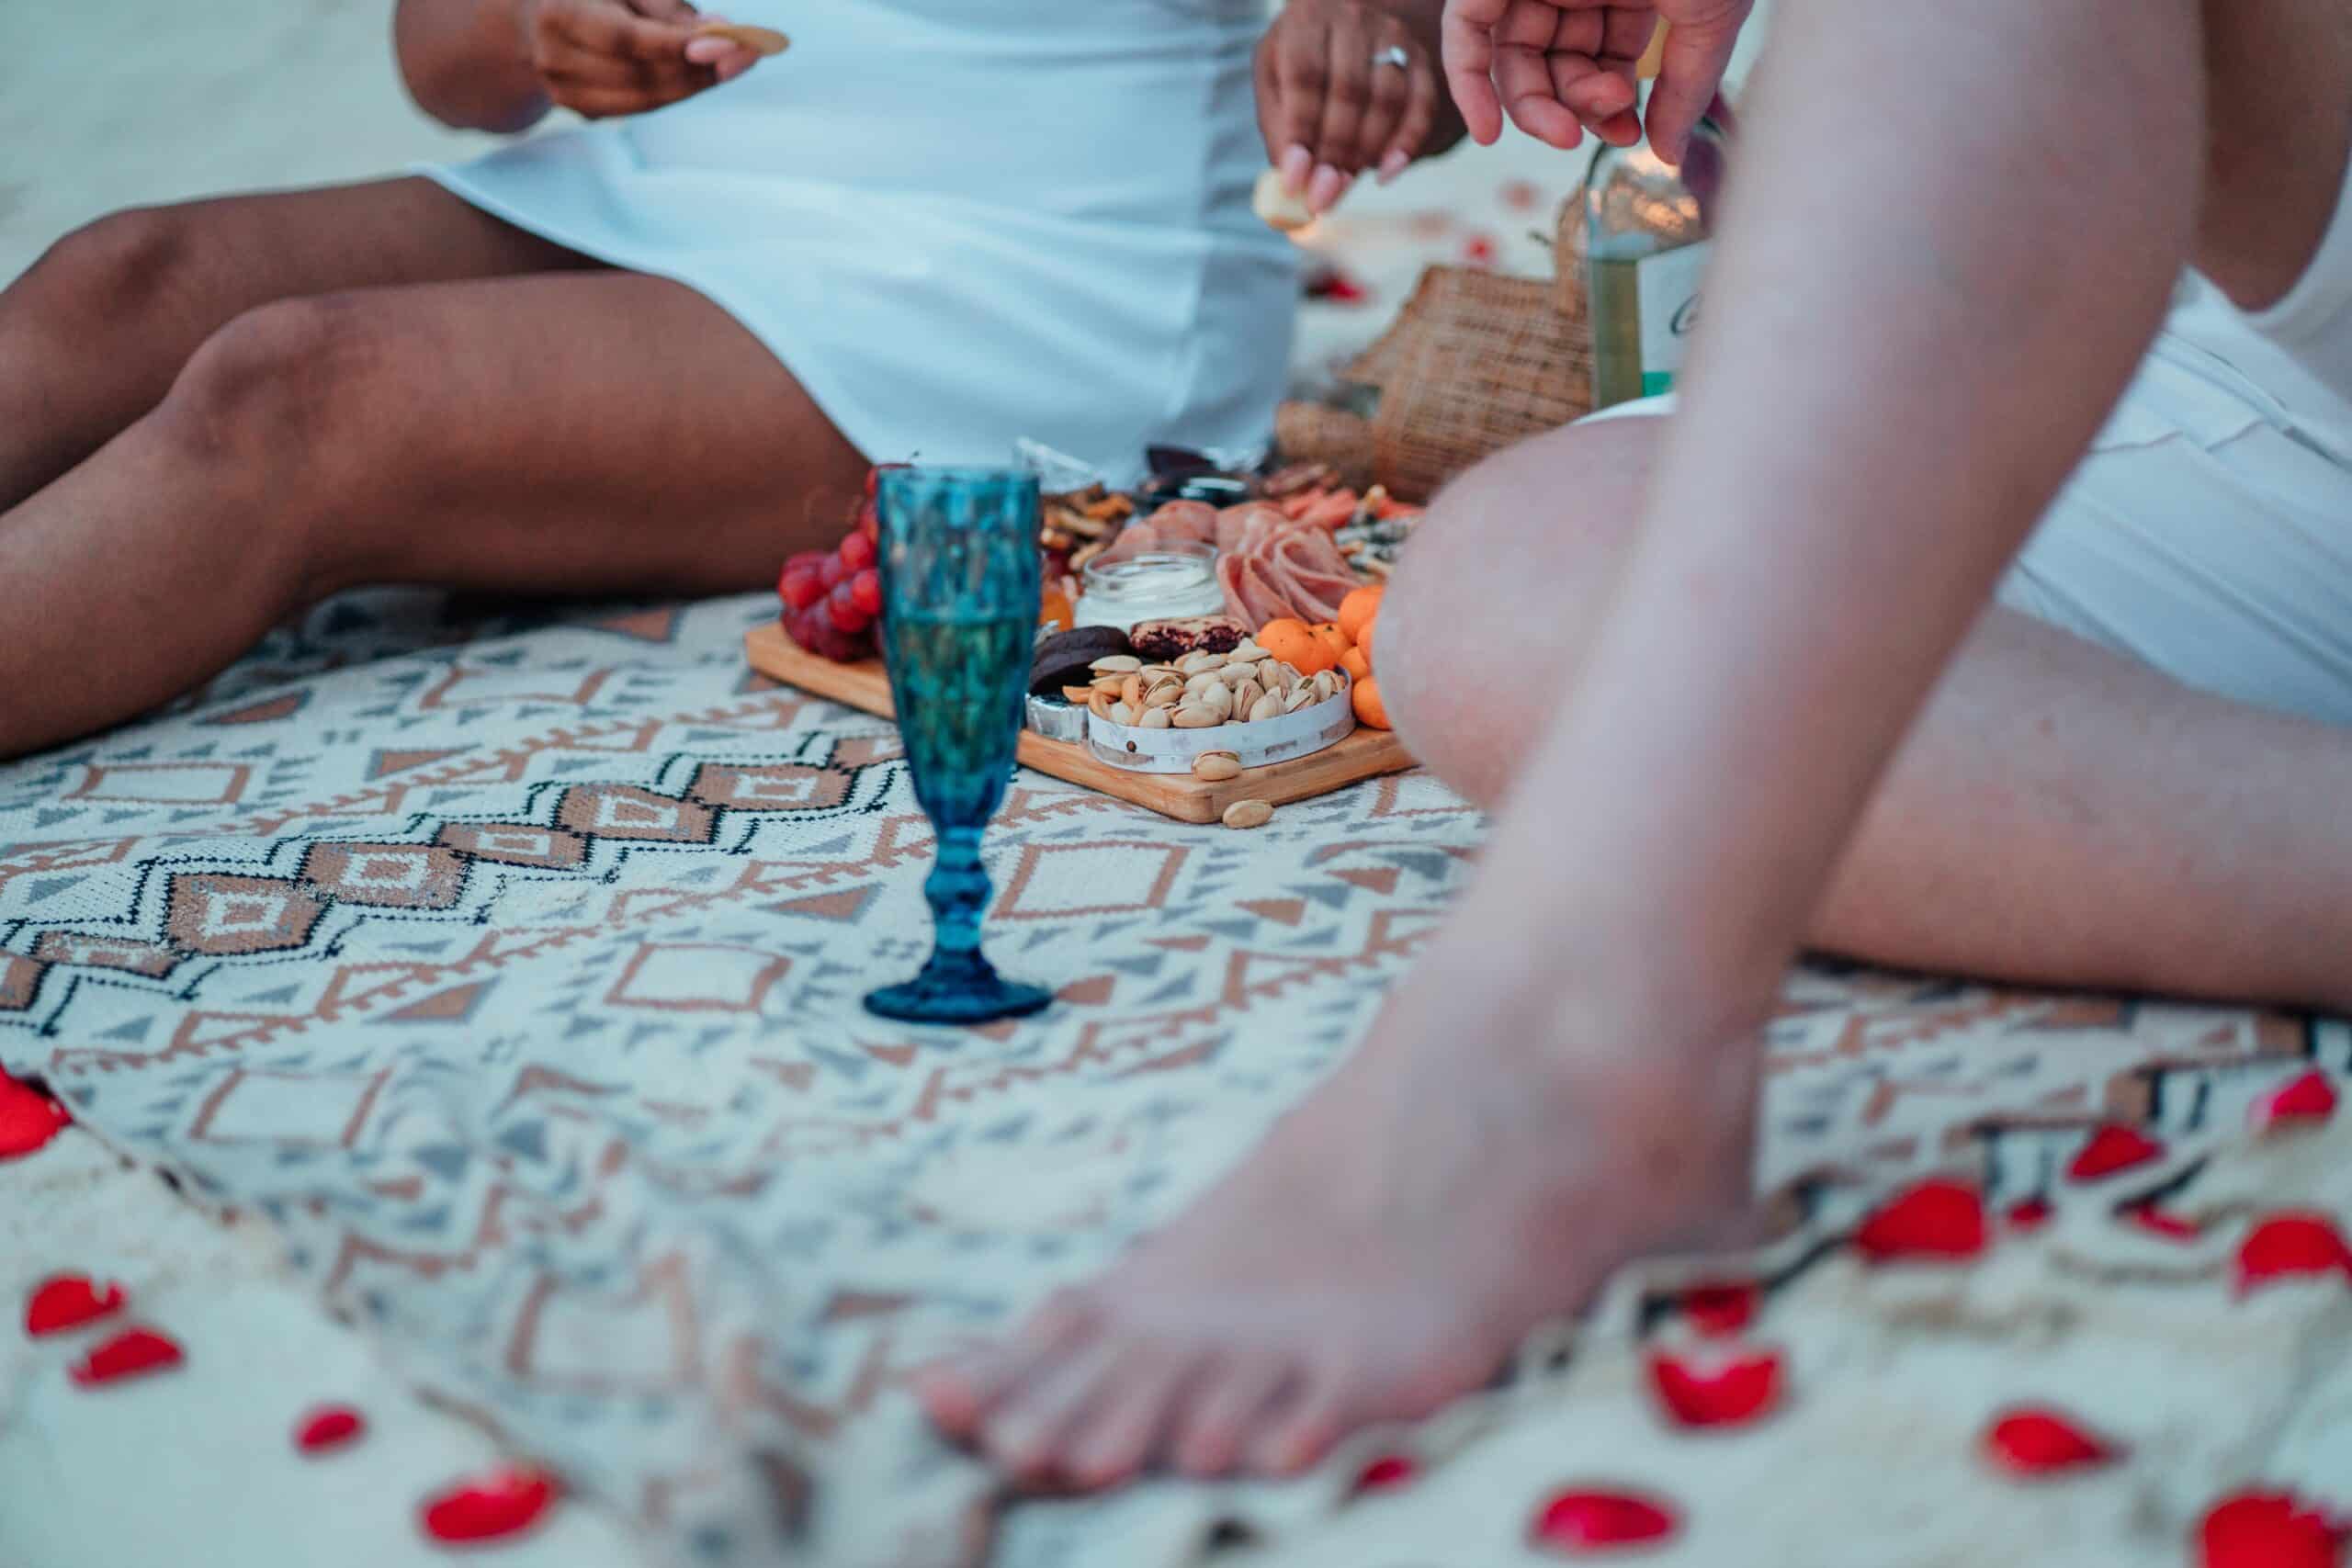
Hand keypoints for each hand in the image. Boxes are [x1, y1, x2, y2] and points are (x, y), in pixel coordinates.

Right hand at [517, 0, 754, 119]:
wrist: (534, 19)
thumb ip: (667, 8)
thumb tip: (722, 31)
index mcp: (559, 14)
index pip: (626, 41)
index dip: (678, 46)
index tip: (728, 42)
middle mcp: (555, 58)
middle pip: (641, 77)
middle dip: (700, 69)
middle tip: (747, 54)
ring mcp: (565, 92)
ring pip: (646, 99)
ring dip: (695, 83)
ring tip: (733, 62)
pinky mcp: (582, 110)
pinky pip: (641, 107)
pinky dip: (676, 92)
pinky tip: (701, 74)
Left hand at [1256, 0, 1444, 214]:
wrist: (1341, 27)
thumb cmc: (1300, 59)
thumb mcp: (1274, 79)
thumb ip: (1279, 126)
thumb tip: (1292, 183)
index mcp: (1307, 17)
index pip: (1306, 77)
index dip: (1301, 132)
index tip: (1295, 180)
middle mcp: (1353, 18)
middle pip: (1349, 91)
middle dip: (1334, 152)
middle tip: (1321, 197)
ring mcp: (1392, 35)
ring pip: (1387, 99)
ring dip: (1366, 152)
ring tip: (1343, 188)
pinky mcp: (1420, 56)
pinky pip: (1422, 104)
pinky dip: (1406, 144)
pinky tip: (1387, 174)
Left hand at [1441, 0, 1748, 162]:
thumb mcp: (1707, 21)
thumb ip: (1686, 89)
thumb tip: (1667, 157)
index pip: (1604, 60)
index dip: (1610, 106)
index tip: (1629, 133)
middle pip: (1557, 66)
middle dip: (1576, 108)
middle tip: (1597, 132)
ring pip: (1516, 59)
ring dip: (1537, 108)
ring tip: (1567, 131)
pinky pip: (1467, 30)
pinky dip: (1470, 81)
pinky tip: (1490, 131)